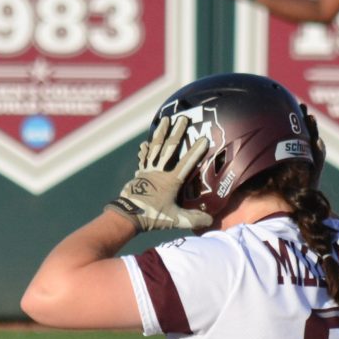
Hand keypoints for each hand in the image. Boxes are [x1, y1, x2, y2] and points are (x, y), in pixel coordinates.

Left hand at [110, 114, 213, 231]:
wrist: (128, 215)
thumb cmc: (153, 216)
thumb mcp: (176, 220)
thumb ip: (194, 219)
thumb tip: (210, 221)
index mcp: (171, 181)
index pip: (186, 163)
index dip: (196, 151)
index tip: (204, 138)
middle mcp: (160, 172)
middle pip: (169, 148)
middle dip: (177, 132)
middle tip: (182, 118)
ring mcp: (148, 172)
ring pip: (155, 148)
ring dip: (160, 133)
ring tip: (165, 120)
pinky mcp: (140, 176)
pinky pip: (144, 159)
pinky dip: (145, 151)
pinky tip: (145, 144)